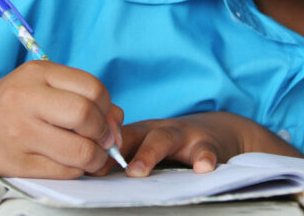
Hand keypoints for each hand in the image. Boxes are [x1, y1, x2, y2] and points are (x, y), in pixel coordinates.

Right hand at [0, 61, 122, 178]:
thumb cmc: (16, 102)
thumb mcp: (45, 84)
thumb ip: (82, 95)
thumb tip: (117, 122)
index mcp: (38, 73)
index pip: (92, 88)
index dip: (107, 106)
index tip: (106, 116)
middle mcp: (26, 99)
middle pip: (85, 116)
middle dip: (104, 132)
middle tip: (103, 139)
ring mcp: (20, 133)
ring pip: (79, 150)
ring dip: (95, 157)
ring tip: (92, 155)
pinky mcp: (17, 163)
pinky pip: (64, 171)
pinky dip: (77, 170)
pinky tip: (72, 163)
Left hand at [102, 111, 302, 176]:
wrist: (221, 131)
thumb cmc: (175, 145)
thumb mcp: (149, 145)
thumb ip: (125, 159)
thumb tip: (89, 175)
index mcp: (140, 133)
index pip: (113, 138)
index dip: (98, 150)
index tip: (82, 166)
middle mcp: (158, 130)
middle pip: (134, 135)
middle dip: (117, 151)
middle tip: (102, 167)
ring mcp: (182, 135)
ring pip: (164, 139)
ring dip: (149, 154)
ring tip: (138, 172)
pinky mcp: (208, 143)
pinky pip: (206, 150)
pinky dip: (204, 158)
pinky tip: (203, 168)